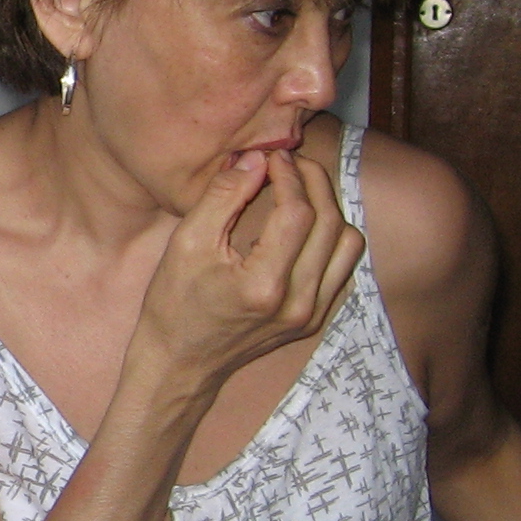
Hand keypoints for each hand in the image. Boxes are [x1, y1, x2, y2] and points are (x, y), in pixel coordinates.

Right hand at [135, 149, 363, 398]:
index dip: (289, 175)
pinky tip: (303, 224)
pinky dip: (329, 237)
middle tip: (289, 163)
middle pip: (329, 223)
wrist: (180, 363)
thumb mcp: (185, 244)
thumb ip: (222, 197)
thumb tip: (255, 160)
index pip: (297, 212)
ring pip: (346, 244)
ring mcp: (310, 314)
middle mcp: (297, 303)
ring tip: (299, 191)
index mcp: (263, 285)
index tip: (271, 157)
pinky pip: (341, 267)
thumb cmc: (174, 304)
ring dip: (328, 208)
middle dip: (313, 182)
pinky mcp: (313, 318)